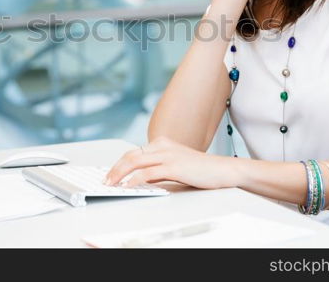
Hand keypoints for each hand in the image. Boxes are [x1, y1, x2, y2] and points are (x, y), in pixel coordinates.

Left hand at [103, 136, 237, 189]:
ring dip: (119, 174)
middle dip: (114, 169)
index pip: (133, 152)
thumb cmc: (201, 170)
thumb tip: (140, 178)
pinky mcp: (174, 166)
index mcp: (162, 143)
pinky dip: (134, 180)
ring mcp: (168, 154)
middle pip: (130, 155)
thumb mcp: (176, 165)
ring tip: (111, 184)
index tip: (109, 174)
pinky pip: (148, 172)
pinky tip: (128, 186)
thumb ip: (159, 168)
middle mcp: (163, 145)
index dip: (119, 164)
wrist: (223, 170)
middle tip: (105, 180)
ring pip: (135, 162)